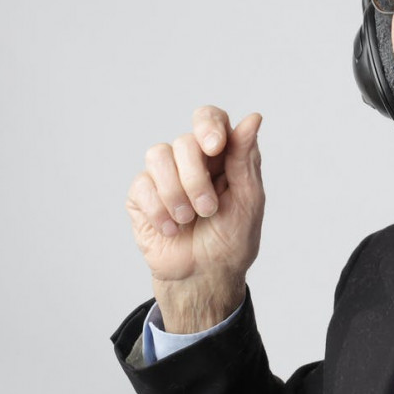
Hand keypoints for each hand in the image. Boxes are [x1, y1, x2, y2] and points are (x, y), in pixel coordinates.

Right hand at [126, 106, 264, 332]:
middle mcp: (191, 160)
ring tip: (189, 220)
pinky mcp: (141, 195)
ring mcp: (164, 175)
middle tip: (208, 209)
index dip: (208, 125)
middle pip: (184, 141)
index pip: (209, 118)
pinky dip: (159, 210)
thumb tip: (253, 117)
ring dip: (176, 193)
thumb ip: (246, 159)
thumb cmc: (232, 240)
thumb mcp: (248, 201)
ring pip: (157, 155)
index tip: (214, 147)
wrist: (204, 276)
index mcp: (221, 156)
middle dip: (196, 179)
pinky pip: (141, 184)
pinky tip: (171, 229)